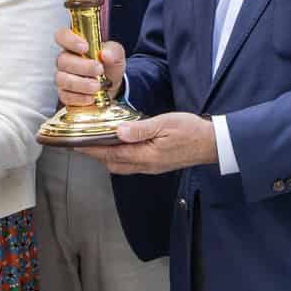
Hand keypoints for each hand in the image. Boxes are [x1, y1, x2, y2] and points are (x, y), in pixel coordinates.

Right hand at [54, 26, 123, 106]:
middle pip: (62, 60)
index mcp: (74, 45)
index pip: (62, 36)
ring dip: (81, 83)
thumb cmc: (109, 65)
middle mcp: (65, 60)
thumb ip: (113, 51)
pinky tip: (91, 97)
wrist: (112, 85)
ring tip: (97, 86)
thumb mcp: (116, 54)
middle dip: (82, 66)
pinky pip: (66, 96)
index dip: (69, 40)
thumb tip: (105, 54)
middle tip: (99, 70)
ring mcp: (63, 77)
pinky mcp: (65, 94)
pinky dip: (80, 98)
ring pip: (62, 79)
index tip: (85, 47)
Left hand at [77, 113, 217, 173]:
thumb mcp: (165, 124)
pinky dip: (120, 156)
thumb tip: (118, 131)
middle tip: (83, 141)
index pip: (111, 154)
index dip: (92, 149)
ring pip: (121, 165)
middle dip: (96, 154)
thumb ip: (140, 129)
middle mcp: (146, 165)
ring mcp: (151, 167)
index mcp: (146, 155)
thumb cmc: (191, 131)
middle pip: (113, 163)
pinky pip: (132, 164)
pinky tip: (120, 145)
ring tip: (97, 142)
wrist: (214, 144)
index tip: (76, 144)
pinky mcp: (157, 164)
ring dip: (108, 156)